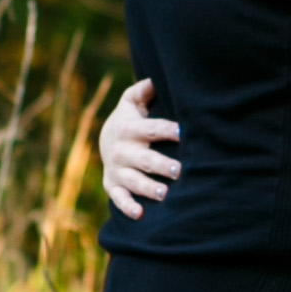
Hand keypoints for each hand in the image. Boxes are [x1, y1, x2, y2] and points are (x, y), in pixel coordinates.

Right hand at [101, 76, 180, 219]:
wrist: (105, 141)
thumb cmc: (130, 120)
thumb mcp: (132, 102)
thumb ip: (144, 90)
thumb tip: (158, 77)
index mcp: (129, 129)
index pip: (152, 130)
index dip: (169, 131)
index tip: (185, 134)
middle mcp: (121, 150)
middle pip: (144, 159)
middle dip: (161, 165)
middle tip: (179, 170)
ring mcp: (117, 170)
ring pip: (133, 181)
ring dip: (148, 188)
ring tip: (164, 194)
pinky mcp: (112, 185)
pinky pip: (118, 198)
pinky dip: (127, 206)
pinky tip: (139, 214)